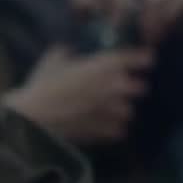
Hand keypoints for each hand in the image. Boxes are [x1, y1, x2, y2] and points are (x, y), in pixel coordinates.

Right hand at [4, 46, 154, 145]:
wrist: (34, 119)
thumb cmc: (42, 86)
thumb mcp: (52, 61)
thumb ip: (66, 54)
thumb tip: (71, 51)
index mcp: (101, 66)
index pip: (132, 59)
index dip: (142, 58)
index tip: (148, 59)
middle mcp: (113, 88)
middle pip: (140, 87)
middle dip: (133, 87)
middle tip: (123, 87)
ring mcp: (111, 111)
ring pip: (129, 110)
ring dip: (122, 109)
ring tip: (110, 109)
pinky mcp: (105, 131)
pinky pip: (120, 130)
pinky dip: (114, 127)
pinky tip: (103, 125)